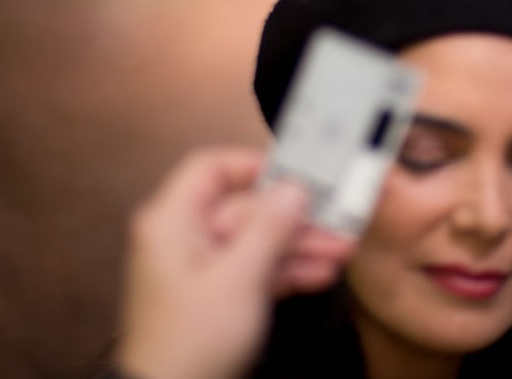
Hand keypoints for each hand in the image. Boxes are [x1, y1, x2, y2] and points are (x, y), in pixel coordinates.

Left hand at [116, 147, 353, 378]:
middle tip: (335, 218)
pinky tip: (319, 272)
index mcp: (172, 222)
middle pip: (245, 209)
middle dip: (293, 217)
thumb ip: (268, 229)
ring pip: (256, 241)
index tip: (296, 174)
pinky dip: (285, 270)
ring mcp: (201, 269)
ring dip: (298, 245)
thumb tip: (291, 190)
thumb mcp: (238, 279)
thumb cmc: (187, 346)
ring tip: (339, 249)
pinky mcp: (217, 296)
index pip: (212, 169)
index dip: (255, 166)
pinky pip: (255, 269)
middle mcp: (183, 239)